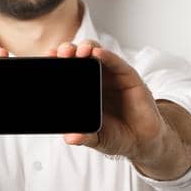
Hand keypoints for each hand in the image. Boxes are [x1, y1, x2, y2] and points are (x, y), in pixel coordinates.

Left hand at [48, 39, 166, 161]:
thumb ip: (84, 137)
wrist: (142, 142)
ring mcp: (111, 76)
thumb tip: (70, 138)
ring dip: (85, 48)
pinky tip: (97, 54)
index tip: (47, 58)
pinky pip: (115, 62)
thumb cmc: (117, 136)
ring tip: (78, 52)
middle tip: (61, 54)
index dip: (56, 63)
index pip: (66, 71)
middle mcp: (95, 80)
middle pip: (78, 57)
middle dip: (67, 52)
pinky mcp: (128, 76)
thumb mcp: (97, 139)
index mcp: (82, 92)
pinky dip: (106, 56)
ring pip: (96, 53)